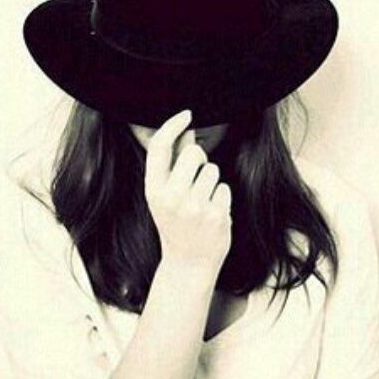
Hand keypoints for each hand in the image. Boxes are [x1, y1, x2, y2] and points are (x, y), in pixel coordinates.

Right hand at [144, 109, 232, 274]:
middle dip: (199, 159)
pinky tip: (211, 213)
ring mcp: (194, 207)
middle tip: (195, 180)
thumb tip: (185, 132)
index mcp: (153, 190)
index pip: (160, 147)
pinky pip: (224, 188)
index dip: (172, 125)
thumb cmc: (175, 225)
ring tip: (202, 203)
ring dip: (211, 182)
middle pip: (194, 154)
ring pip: (213, 170)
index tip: (186, 114)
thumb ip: (174, 165)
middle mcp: (171, 197)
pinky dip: (221, 198)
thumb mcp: (165, 196)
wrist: (187, 264)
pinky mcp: (216, 215)